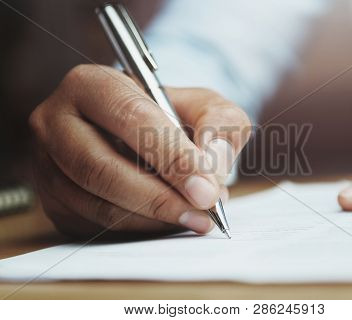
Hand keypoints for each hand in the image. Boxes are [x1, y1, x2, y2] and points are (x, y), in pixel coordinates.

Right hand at [29, 64, 250, 237]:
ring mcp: (47, 165)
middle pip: (101, 168)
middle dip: (159, 197)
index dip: (170, 155)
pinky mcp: (54, 200)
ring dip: (152, 218)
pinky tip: (167, 220)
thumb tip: (212, 170)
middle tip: (202, 213)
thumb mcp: (203, 105)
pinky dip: (138, 228)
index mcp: (91, 84)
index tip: (205, 188)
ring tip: (194, 217)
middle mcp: (56, 122)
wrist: (138, 133)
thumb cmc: (169, 116)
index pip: (129, 117)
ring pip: (97, 203)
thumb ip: (220, 125)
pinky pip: (94, 224)